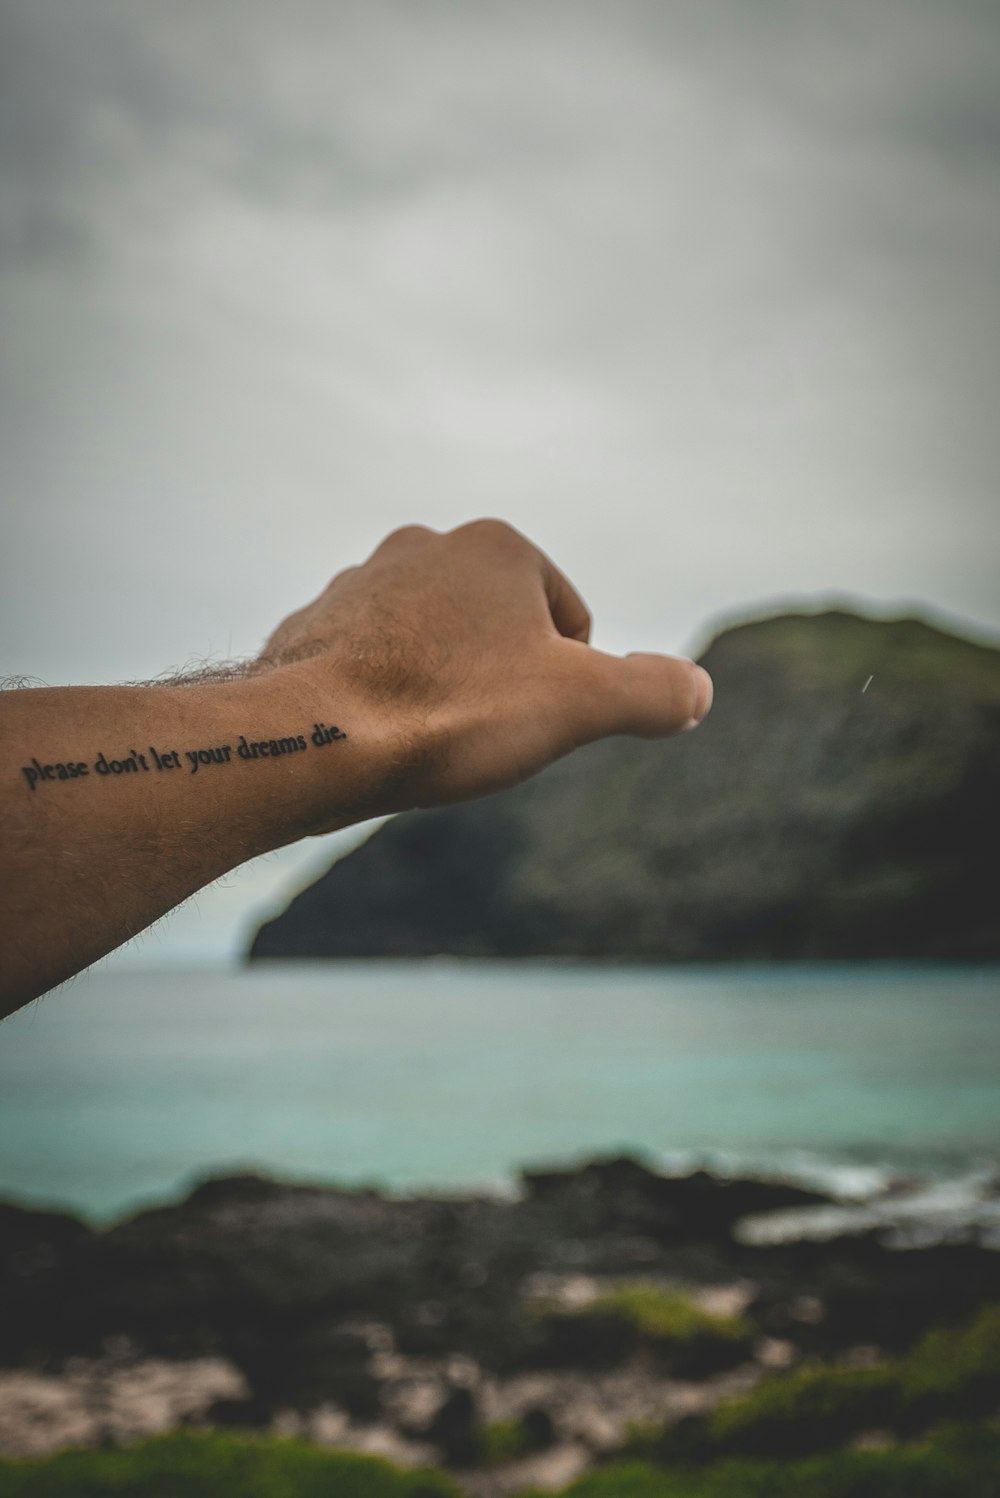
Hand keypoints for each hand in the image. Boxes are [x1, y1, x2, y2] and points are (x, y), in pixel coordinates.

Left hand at [260, 519, 712, 826]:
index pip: (571, 625)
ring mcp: (360, 582)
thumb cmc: (449, 711)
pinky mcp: (313, 627)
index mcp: (497, 546)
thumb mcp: (580, 705)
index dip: (565, 688)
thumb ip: (652, 693)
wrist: (311, 736)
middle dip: (500, 686)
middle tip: (475, 735)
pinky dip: (384, 701)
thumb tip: (700, 691)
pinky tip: (374, 737)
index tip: (521, 720)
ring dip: (442, 693)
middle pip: (501, 636)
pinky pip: (374, 668)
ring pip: (435, 651)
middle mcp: (424, 545)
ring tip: (424, 737)